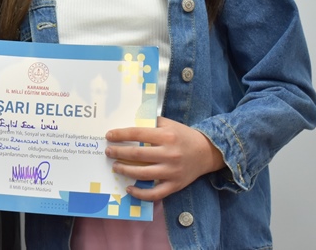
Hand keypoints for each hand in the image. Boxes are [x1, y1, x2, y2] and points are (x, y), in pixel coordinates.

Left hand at [106, 117, 224, 201]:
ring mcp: (172, 171)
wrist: (207, 152)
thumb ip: (151, 123)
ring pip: (142, 173)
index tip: (109, 136)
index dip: (121, 135)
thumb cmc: (184, 136)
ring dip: (125, 170)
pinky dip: (140, 193)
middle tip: (108, 152)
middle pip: (137, 154)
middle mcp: (169, 154)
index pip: (138, 134)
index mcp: (166, 136)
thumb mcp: (169, 124)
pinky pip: (155, 193)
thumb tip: (129, 122)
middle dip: (119, 152)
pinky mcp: (175, 185)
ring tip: (115, 167)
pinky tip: (129, 188)